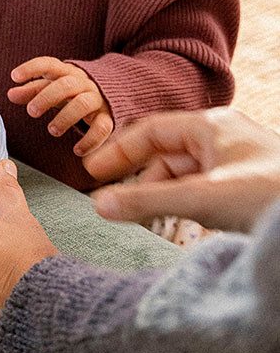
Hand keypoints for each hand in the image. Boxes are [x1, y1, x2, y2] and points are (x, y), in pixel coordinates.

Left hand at [8, 57, 113, 155]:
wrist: (113, 94)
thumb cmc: (73, 92)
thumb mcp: (53, 87)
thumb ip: (32, 90)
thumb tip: (10, 94)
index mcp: (66, 72)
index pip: (49, 64)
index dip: (31, 68)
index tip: (14, 76)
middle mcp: (83, 83)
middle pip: (66, 84)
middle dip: (47, 97)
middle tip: (31, 111)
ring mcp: (97, 99)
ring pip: (83, 103)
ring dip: (65, 117)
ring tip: (52, 130)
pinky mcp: (108, 117)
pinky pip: (102, 127)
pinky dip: (90, 140)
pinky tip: (77, 150)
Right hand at [84, 108, 279, 232]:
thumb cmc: (268, 195)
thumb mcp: (201, 198)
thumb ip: (147, 201)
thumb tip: (100, 206)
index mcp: (210, 126)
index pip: (150, 131)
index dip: (117, 151)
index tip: (90, 173)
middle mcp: (222, 138)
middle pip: (165, 153)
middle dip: (137, 179)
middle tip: (109, 204)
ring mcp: (236, 163)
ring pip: (184, 175)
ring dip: (160, 196)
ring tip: (139, 221)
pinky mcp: (246, 187)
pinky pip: (202, 191)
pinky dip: (183, 206)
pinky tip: (175, 226)